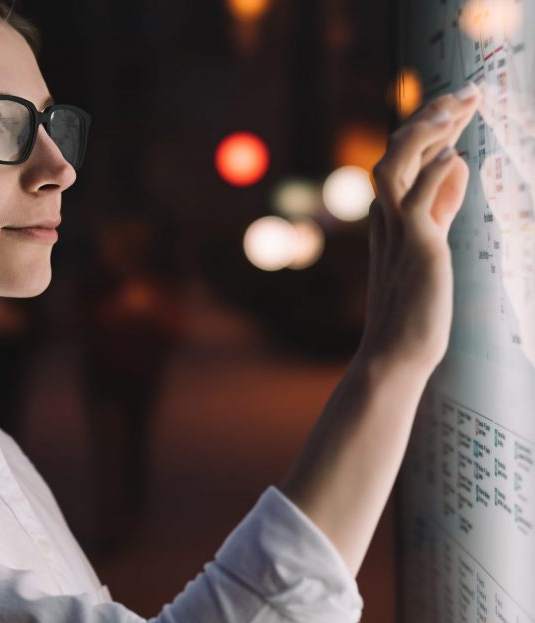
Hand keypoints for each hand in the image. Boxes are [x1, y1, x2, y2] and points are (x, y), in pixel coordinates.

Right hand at [358, 83, 480, 372]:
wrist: (395, 353)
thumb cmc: (415, 309)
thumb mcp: (432, 246)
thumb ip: (440, 206)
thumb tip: (457, 163)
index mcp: (389, 218)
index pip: (405, 160)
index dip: (431, 129)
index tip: (458, 106)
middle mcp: (385, 218)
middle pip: (397, 152)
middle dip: (430, 117)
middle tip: (466, 93)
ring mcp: (395, 232)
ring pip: (397, 164)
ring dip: (424, 132)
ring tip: (456, 108)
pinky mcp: (413, 247)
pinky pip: (418, 198)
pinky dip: (436, 173)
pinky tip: (456, 157)